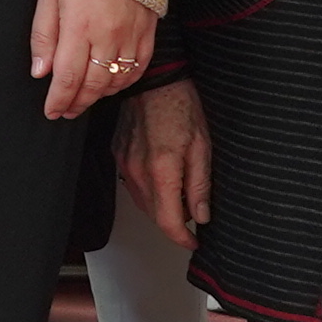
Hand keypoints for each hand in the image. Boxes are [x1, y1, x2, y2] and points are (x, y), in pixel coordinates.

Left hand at [34, 0, 160, 121]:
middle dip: (77, 103)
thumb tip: (40, 72)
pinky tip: (112, 84)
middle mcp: (106, 36)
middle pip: (93, 85)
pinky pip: (138, 68)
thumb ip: (43, 36)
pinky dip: (125, 82)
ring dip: (99, 96)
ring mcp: (130, 35)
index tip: (51, 111)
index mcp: (78, 27)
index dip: (59, 100)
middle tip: (66, 111)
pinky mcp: (147, 31)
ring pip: (116, 81)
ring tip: (85, 98)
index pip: (67, 78)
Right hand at [119, 81, 212, 244]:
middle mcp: (138, 171)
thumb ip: (200, 185)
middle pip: (155, 216)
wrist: (156, 79)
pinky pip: (134, 185)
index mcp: (162, 170)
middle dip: (175, 222)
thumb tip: (201, 215)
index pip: (169, 222)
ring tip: (181, 195)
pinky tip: (163, 179)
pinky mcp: (119, 155)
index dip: (182, 238)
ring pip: (143, 202)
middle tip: (194, 215)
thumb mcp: (202, 146)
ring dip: (161, 207)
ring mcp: (125, 164)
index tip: (193, 242)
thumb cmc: (181, 104)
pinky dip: (149, 191)